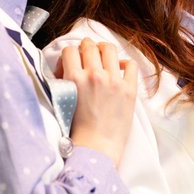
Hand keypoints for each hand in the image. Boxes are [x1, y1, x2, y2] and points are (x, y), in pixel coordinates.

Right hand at [60, 37, 137, 165]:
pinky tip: (119, 69)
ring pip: (109, 48)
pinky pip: (130, 64)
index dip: (69, 54)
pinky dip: (124, 63)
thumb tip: (68, 67)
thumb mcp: (64, 100)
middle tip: (87, 56)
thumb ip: (65, 80)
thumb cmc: (78, 129)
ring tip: (103, 56)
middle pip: (89, 46)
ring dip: (103, 50)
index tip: (72, 63)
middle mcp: (95, 75)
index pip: (69, 50)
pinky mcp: (129, 89)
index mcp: (75, 79)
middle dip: (86, 48)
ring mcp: (114, 81)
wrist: (97, 147)